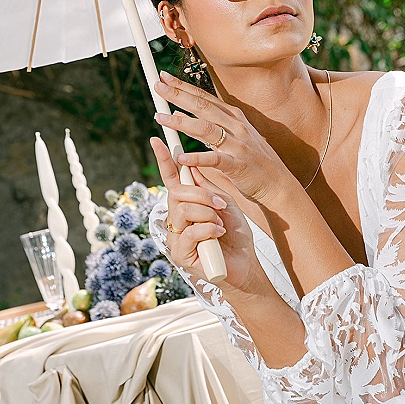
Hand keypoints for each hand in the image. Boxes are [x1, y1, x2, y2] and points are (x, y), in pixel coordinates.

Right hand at [150, 136, 265, 292]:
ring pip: (182, 211)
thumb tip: (190, 166)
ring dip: (207, 213)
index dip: (164, 159)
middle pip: (177, 193)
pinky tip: (218, 234)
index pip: (171, 178)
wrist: (246, 265)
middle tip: (220, 204)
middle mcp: (177, 219)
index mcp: (187, 204)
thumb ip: (206, 188)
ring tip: (221, 223)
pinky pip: (190, 231)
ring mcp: (176, 237)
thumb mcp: (224, 204)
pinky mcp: (180, 254)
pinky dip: (208, 229)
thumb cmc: (235, 235)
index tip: (157, 138)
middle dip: (201, 194)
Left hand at [153, 71, 294, 205]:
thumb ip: (206, 126)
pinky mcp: (238, 165)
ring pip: (206, 129)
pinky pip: (215, 159)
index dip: (183, 86)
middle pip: (203, 106)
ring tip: (161, 118)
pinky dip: (198, 158)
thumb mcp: (231, 138)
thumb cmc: (252, 161)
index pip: (204, 97)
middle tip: (158, 86)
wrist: (277, 183)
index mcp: (233, 117)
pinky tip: (181, 158)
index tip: (164, 78)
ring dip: (182, 122)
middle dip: (179, 95)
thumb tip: (180, 114)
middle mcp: (235, 126)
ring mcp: (238, 144)